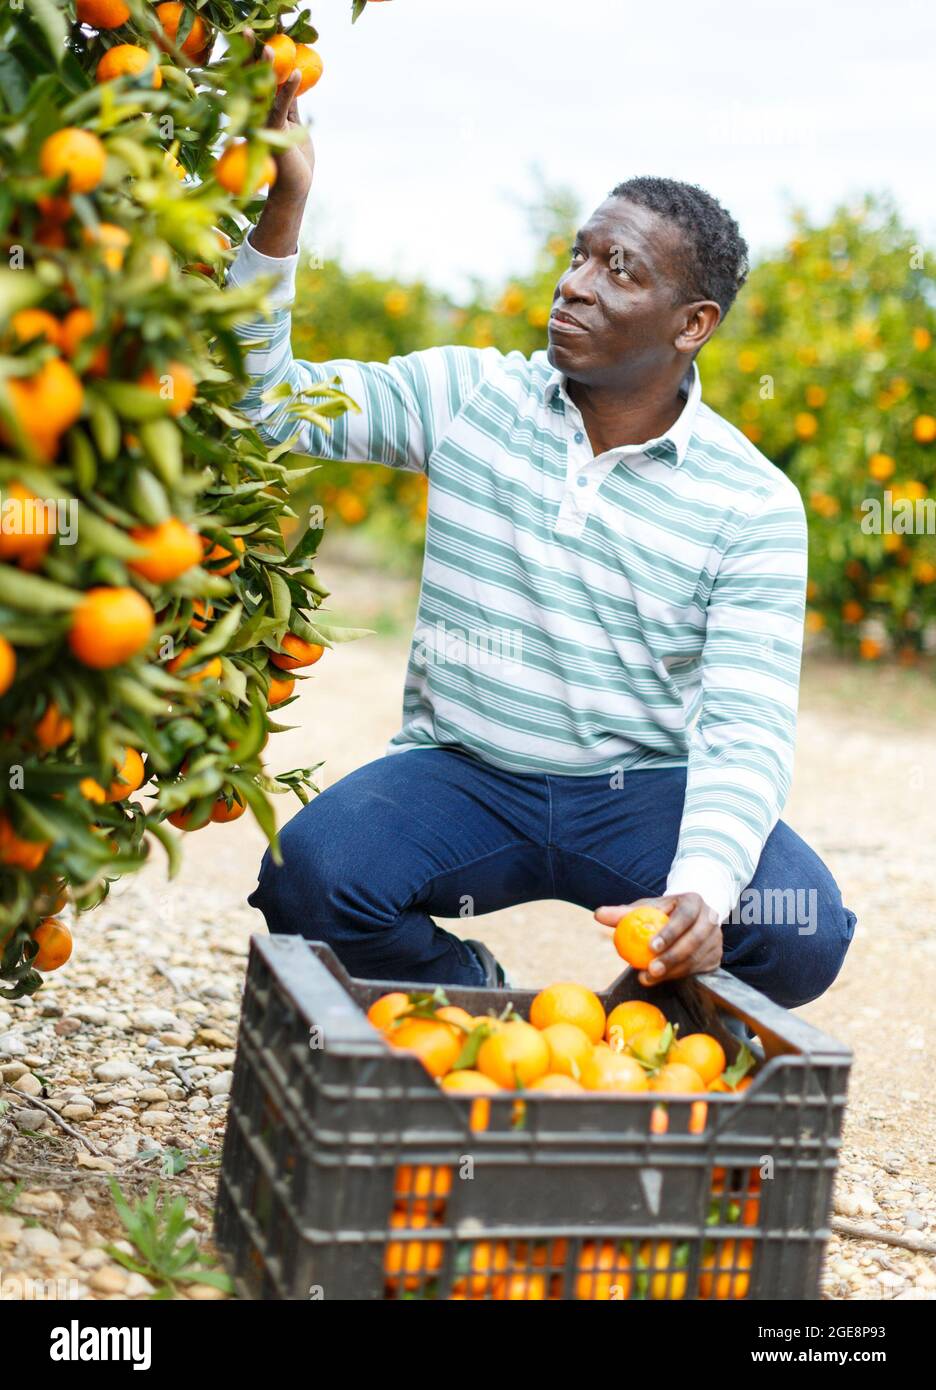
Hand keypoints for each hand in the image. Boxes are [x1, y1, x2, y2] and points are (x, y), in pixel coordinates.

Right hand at [244, 28, 314, 203]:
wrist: (294, 188)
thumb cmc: (293, 159)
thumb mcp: (292, 124)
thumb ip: (288, 103)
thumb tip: (290, 77)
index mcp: (262, 112)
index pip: (257, 79)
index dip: (255, 59)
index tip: (252, 37)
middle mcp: (259, 117)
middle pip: (254, 80)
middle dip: (250, 56)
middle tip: (245, 32)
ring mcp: (265, 125)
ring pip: (265, 91)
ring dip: (267, 68)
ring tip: (268, 47)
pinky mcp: (275, 134)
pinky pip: (282, 108)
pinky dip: (289, 90)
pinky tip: (295, 73)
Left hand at [594, 893, 722, 986]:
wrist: (688, 917)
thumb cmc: (662, 912)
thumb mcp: (645, 908)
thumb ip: (623, 913)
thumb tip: (598, 914)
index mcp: (694, 902)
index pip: (684, 917)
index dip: (670, 932)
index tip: (650, 946)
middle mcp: (710, 919)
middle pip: (694, 941)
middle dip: (671, 957)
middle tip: (650, 969)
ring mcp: (716, 939)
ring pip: (697, 959)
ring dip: (673, 971)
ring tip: (649, 978)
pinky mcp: (716, 957)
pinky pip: (699, 970)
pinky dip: (681, 976)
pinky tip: (663, 979)